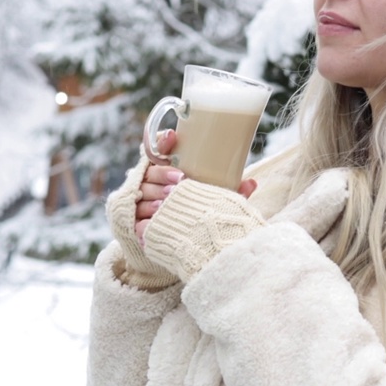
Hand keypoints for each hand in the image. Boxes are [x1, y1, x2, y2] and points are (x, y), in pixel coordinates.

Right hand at [134, 129, 257, 243]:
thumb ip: (227, 192)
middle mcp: (148, 183)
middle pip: (149, 172)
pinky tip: (158, 214)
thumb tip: (252, 182)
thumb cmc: (195, 217)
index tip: (173, 136)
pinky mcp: (133, 222)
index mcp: (164, 171)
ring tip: (171, 198)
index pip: (156, 149)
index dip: (161, 141)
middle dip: (163, 173)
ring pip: (142, 192)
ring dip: (156, 193)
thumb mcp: (210, 201)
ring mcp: (138, 202)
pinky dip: (145, 214)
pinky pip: (135, 215)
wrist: (177, 248)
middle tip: (181, 179)